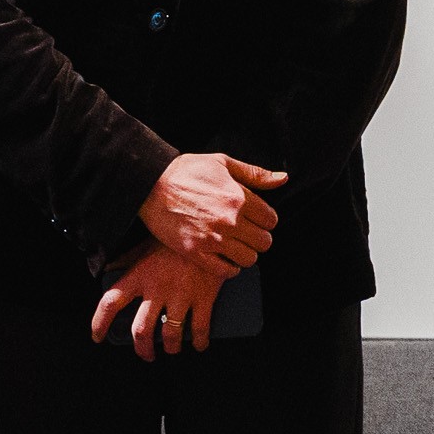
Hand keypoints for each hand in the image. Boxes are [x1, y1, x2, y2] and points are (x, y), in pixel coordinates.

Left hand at [91, 243, 232, 359]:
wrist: (210, 230)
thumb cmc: (177, 240)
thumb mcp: (147, 246)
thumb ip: (127, 260)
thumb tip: (108, 268)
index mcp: (140, 275)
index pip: (111, 302)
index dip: (100, 323)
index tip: (98, 335)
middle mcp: (157, 288)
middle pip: (141, 330)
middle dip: (142, 348)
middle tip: (146, 353)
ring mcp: (181, 295)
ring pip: (170, 335)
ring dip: (170, 348)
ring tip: (172, 349)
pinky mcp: (204, 298)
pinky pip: (199, 329)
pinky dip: (199, 342)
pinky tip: (198, 344)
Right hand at [140, 152, 286, 269]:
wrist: (149, 184)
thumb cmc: (185, 171)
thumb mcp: (222, 163)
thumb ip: (255, 174)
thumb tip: (283, 179)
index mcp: (239, 198)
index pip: (271, 220)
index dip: (265, 219)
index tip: (256, 218)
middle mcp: (229, 221)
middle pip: (263, 242)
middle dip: (258, 238)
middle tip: (247, 233)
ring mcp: (213, 239)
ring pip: (249, 259)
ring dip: (245, 253)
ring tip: (236, 245)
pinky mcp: (196, 252)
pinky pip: (226, 271)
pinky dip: (230, 267)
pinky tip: (225, 257)